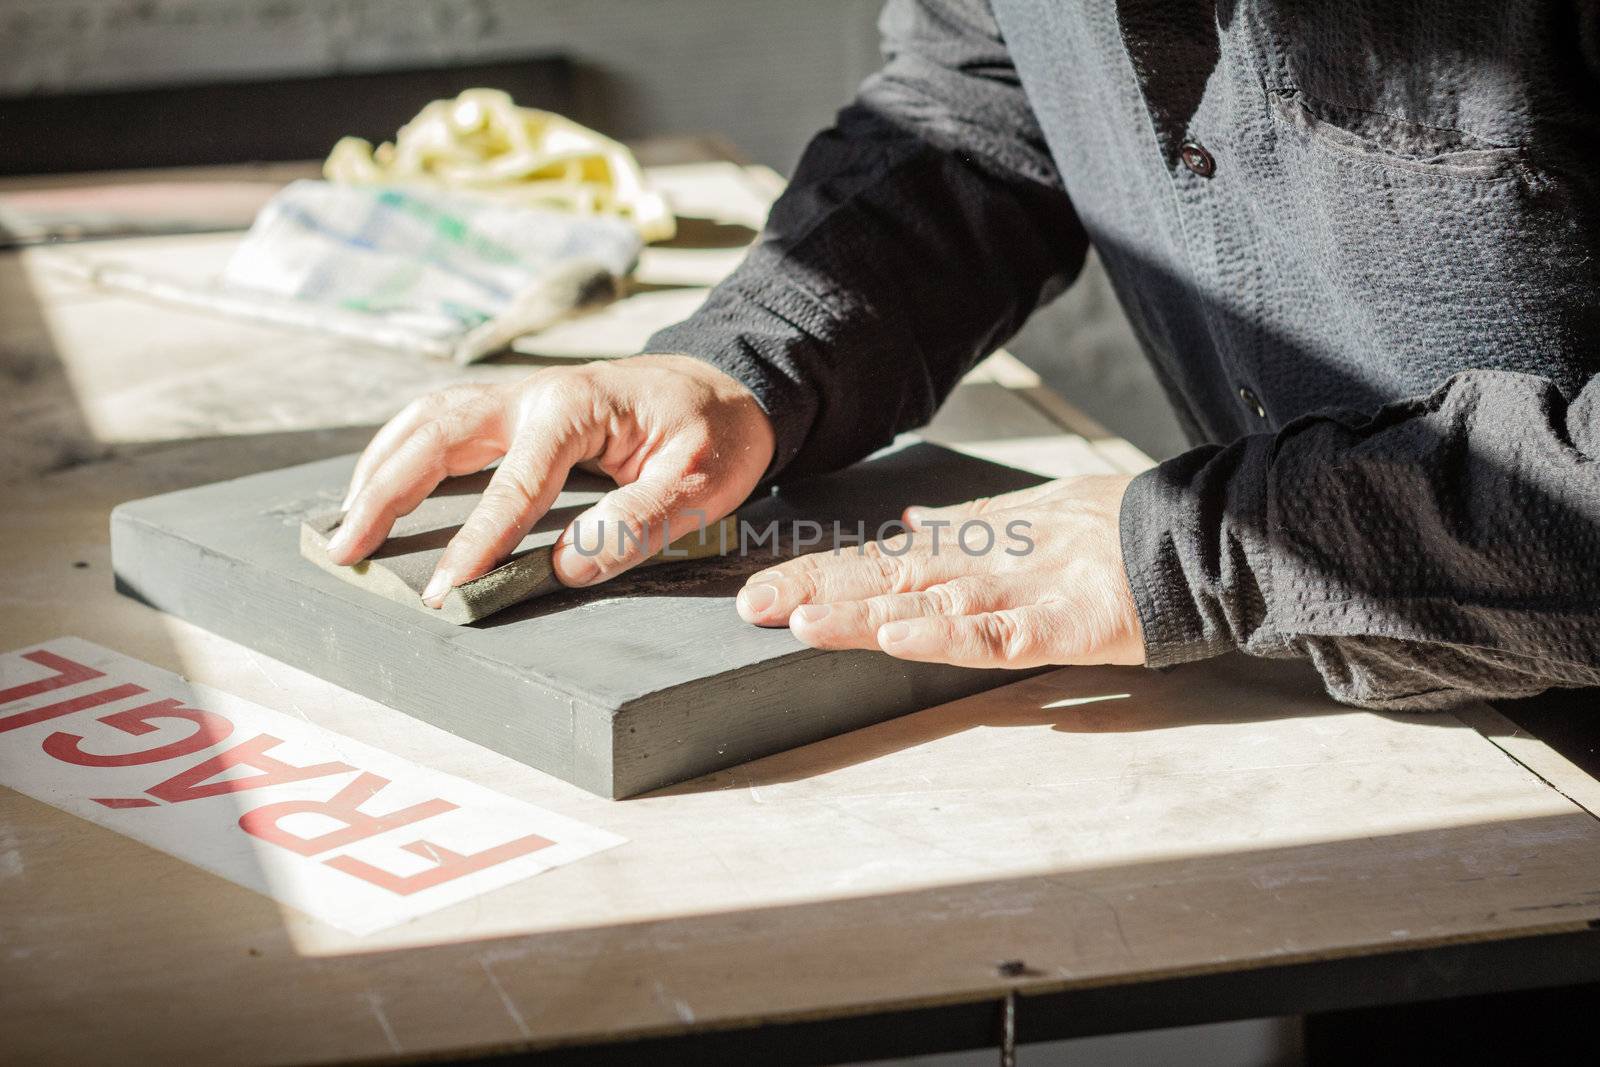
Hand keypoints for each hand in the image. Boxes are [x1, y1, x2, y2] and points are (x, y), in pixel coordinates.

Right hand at [327, 354, 774, 605]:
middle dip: (385, 493)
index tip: (444, 589)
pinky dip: (400, 452)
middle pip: (437, 435)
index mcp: (575, 408)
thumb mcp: (702, 482)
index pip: (513, 484)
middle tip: (346, 549)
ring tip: (345, 523)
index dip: (476, 540)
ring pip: (427, 421)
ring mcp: (518, 397)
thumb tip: (567, 568)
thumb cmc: (714, 433)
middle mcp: (533, 394)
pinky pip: (442, 423)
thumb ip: (637, 523)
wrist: (724, 384)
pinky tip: (381, 485)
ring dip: (379, 468)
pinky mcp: (515, 409)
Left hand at [735, 475, 1145, 667]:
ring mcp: (1020, 595)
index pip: (878, 563)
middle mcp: (982, 569)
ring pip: (929, 604)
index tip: (759, 593)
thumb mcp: (1024, 522)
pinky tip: (903, 636)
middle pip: (887, 580)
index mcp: (970, 551)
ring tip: (805, 621)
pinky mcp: (1063, 625)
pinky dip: (949, 635)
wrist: (1192, 535)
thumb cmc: (1109, 532)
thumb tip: (910, 526)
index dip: (818, 577)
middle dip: (817, 593)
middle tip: (752, 606)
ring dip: (865, 613)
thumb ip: (964, 531)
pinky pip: (997, 636)